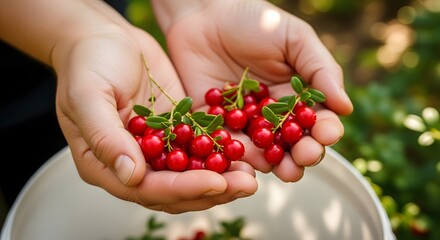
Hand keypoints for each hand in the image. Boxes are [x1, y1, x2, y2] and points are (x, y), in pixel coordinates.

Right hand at [51, 6, 256, 211]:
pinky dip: (219, 156)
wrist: (104, 38)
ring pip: (190, 175)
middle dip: (210, 190)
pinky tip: (242, 154)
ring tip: (250, 176)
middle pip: (173, 190)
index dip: (182, 189)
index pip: (145, 188)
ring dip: (221, 179)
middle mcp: (133, 163)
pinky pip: (198, 149)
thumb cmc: (87, 62)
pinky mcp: (175, 131)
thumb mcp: (88, 95)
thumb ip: (106, 137)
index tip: (215, 183)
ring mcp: (155, 149)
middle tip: (245, 185)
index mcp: (105, 163)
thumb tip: (132, 176)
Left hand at [153, 0, 353, 181]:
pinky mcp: (216, 126)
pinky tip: (251, 164)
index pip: (316, 120)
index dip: (324, 130)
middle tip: (307, 156)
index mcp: (296, 95)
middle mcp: (273, 115)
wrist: (203, 14)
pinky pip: (229, 147)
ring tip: (288, 171)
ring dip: (277, 164)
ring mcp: (245, 123)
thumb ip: (320, 70)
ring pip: (265, 152)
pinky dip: (240, 159)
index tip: (327, 134)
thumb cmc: (254, 21)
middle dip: (304, 153)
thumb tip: (346, 107)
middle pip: (293, 143)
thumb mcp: (294, 38)